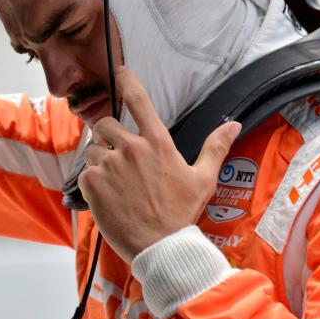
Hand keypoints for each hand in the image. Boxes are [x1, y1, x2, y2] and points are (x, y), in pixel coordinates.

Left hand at [78, 66, 240, 262]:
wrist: (160, 248)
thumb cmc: (181, 213)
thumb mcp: (202, 179)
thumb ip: (215, 148)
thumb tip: (234, 125)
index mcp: (157, 143)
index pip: (139, 101)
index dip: (127, 81)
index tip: (119, 70)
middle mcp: (130, 149)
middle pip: (104, 124)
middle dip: (107, 135)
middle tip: (117, 155)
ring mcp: (109, 165)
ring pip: (93, 150)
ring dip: (100, 161)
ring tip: (116, 183)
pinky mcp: (92, 184)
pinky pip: (85, 173)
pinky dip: (92, 182)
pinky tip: (108, 196)